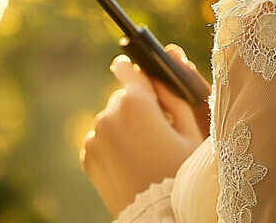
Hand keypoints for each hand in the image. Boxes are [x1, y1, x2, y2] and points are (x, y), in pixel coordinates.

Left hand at [80, 44, 208, 217]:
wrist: (156, 215)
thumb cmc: (179, 169)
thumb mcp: (188, 129)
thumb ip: (173, 95)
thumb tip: (158, 75)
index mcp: (136, 102)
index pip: (127, 68)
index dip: (133, 67)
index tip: (134, 68)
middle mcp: (109, 115)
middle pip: (123, 96)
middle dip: (137, 104)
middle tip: (157, 128)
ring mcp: (95, 137)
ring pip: (112, 118)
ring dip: (124, 124)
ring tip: (144, 148)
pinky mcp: (88, 157)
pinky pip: (101, 138)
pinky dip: (113, 142)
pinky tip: (130, 158)